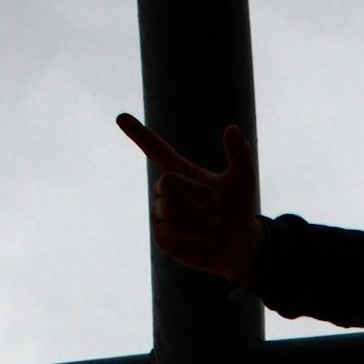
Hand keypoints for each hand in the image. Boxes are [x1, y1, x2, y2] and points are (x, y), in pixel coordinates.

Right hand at [116, 112, 264, 279]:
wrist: (239, 246)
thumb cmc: (238, 210)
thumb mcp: (243, 180)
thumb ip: (239, 155)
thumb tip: (232, 128)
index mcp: (181, 172)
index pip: (156, 150)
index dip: (139, 135)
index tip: (120, 117)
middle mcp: (166, 192)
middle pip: (167, 182)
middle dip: (196, 193)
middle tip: (217, 203)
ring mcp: (162, 215)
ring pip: (170, 208)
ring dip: (200, 216)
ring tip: (214, 222)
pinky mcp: (162, 238)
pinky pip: (171, 230)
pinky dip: (194, 232)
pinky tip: (203, 236)